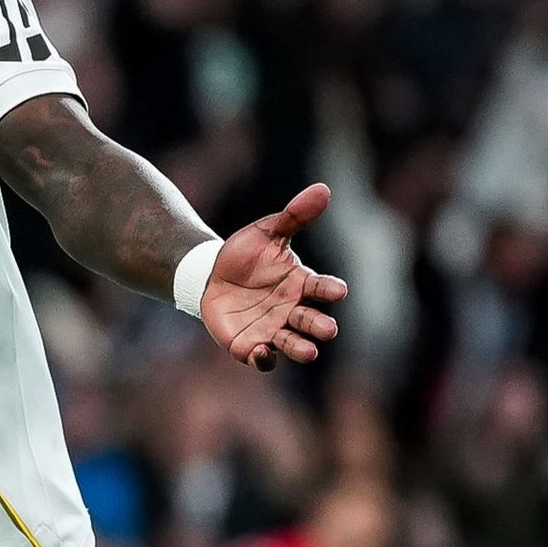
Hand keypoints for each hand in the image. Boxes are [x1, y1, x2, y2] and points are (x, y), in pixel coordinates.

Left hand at [201, 183, 347, 371]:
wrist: (209, 275)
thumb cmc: (244, 255)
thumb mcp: (267, 232)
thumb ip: (294, 215)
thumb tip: (323, 189)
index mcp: (300, 284)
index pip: (321, 287)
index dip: (330, 289)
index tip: (339, 290)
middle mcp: (292, 311)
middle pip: (312, 322)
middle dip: (320, 326)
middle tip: (327, 329)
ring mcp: (272, 330)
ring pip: (293, 344)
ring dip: (301, 349)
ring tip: (308, 350)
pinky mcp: (250, 345)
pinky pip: (261, 357)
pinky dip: (264, 358)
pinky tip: (262, 352)